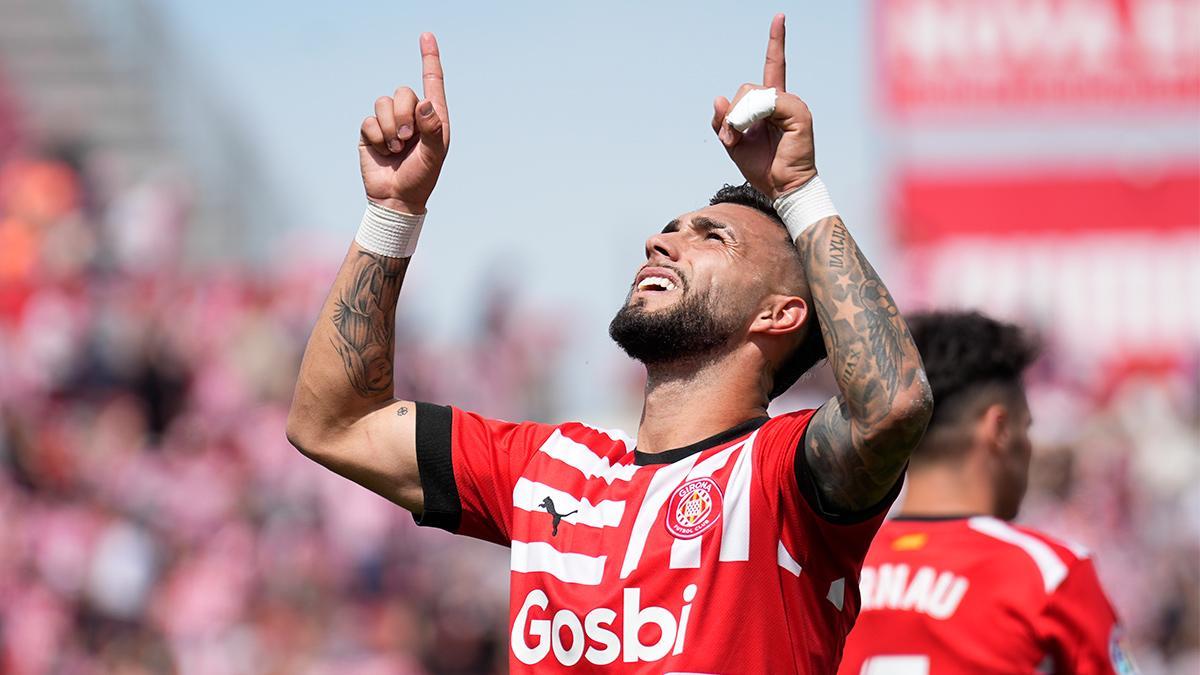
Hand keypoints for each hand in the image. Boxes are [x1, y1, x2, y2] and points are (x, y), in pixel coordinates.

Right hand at [358, 33, 449, 213]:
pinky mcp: (371, 132)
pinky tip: (384, 152)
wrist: (395, 199)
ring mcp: (390, 122)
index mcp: (433, 117)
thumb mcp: (434, 155)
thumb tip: (426, 103)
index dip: (429, 58)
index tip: (426, 35)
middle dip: (403, 115)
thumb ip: (433, 129)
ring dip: (390, 128)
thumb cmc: (421, 178)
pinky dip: (377, 138)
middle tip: (407, 140)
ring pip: (383, 103)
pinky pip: (369, 121)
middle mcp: (411, 115)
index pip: (432, 81)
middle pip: (403, 92)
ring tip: (396, 149)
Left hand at [711, 15, 815, 200]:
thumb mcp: (733, 142)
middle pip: (747, 87)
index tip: (780, 17)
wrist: (781, 188)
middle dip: (731, 114)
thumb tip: (718, 98)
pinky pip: (768, 103)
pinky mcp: (799, 113)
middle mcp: (784, 99)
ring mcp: (793, 104)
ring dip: (738, 118)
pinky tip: (755, 134)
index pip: (774, 65)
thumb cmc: (762, 166)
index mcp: (772, 103)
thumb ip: (723, 121)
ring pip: (753, 94)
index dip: (776, 42)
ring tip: (739, 140)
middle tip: (728, 138)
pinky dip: (752, 118)